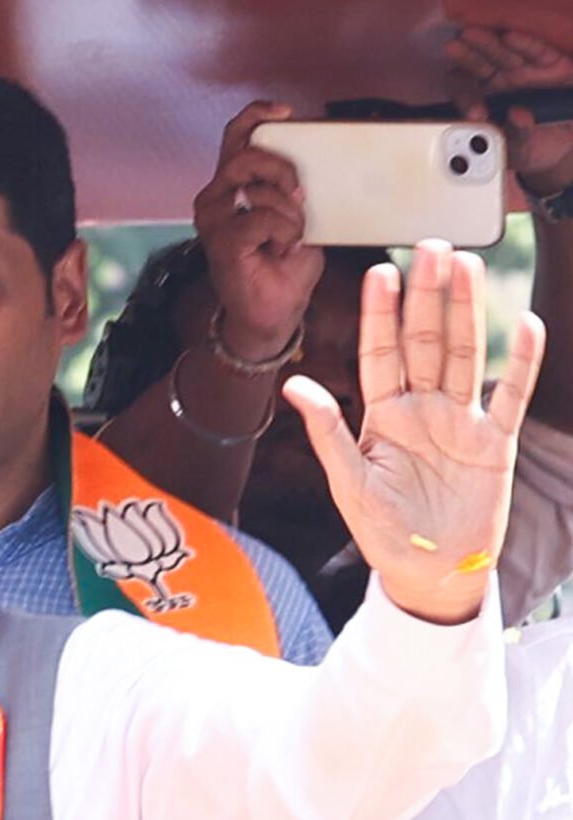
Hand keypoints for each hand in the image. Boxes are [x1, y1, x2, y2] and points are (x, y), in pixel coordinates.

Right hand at [193, 101, 323, 362]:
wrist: (271, 313)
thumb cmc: (283, 264)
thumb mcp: (298, 213)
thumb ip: (294, 186)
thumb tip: (318, 160)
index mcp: (233, 185)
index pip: (236, 135)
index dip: (257, 116)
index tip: (285, 112)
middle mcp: (215, 198)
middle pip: (246, 155)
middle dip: (282, 168)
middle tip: (300, 195)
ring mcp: (213, 220)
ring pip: (255, 187)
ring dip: (287, 209)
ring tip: (291, 233)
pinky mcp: (220, 241)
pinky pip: (261, 218)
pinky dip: (283, 232)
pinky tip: (282, 249)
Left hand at [284, 241, 543, 623]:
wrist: (430, 572)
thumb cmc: (383, 531)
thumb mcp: (349, 483)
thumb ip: (326, 433)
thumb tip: (294, 385)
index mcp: (382, 417)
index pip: (380, 355)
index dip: (381, 315)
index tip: (381, 272)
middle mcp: (422, 410)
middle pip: (427, 343)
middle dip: (428, 297)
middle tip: (431, 248)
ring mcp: (462, 422)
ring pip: (466, 356)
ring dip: (467, 312)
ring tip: (467, 267)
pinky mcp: (496, 443)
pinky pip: (513, 396)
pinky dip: (520, 364)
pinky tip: (526, 326)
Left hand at [449, 26, 572, 200]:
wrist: (565, 139)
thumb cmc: (535, 144)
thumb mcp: (522, 149)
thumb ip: (517, 136)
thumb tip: (517, 116)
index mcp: (484, 100)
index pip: (465, 92)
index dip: (465, 98)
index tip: (475, 114)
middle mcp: (501, 80)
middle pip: (477, 66)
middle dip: (466, 57)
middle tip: (453, 48)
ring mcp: (524, 69)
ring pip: (502, 53)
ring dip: (487, 44)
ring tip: (471, 36)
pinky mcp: (550, 61)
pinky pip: (536, 51)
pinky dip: (524, 43)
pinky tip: (510, 36)